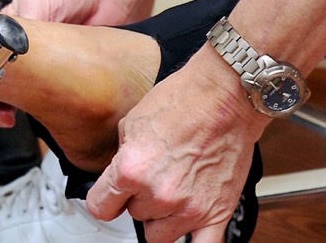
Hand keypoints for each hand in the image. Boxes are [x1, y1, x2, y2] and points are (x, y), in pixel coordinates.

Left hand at [85, 53, 263, 242]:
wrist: (225, 97)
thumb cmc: (183, 101)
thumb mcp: (132, 122)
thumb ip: (122, 157)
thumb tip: (118, 176)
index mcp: (132, 169)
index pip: (100, 207)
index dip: (103, 200)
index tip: (107, 197)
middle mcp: (158, 193)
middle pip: (134, 215)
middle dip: (138, 199)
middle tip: (151, 176)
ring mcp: (189, 208)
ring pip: (160, 235)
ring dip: (161, 218)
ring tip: (170, 191)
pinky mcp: (217, 214)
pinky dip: (193, 241)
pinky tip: (188, 228)